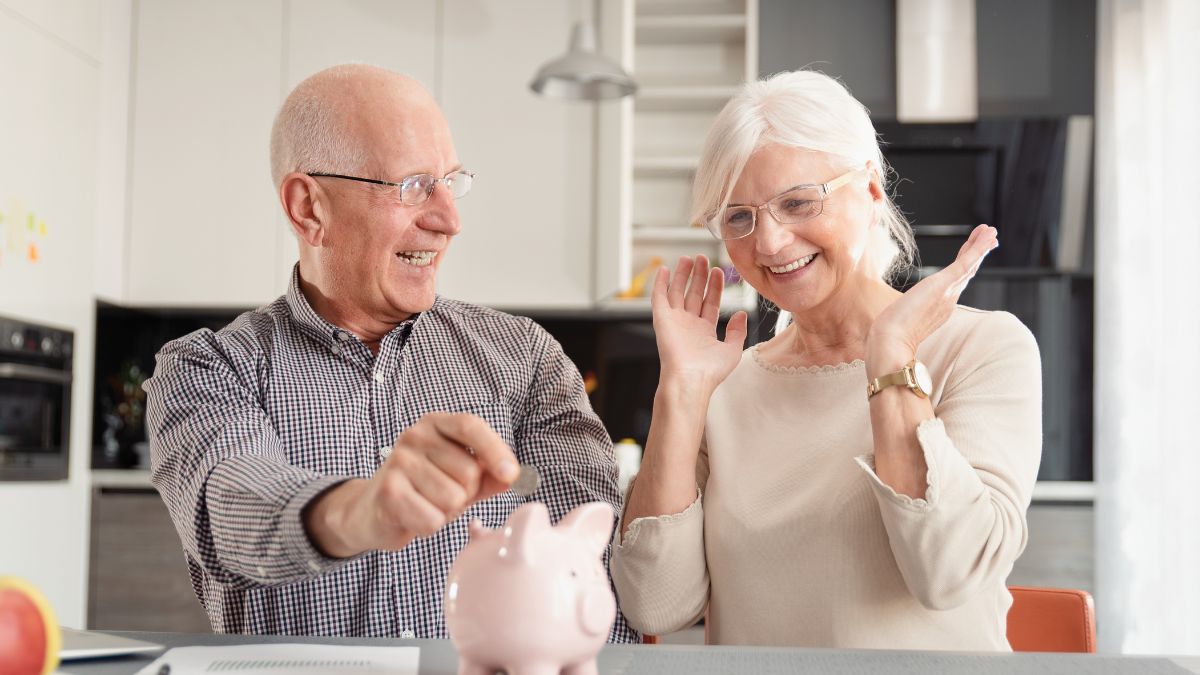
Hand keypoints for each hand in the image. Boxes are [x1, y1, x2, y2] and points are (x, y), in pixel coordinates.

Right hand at [305, 413, 519, 556]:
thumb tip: (513, 476)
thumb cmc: (423, 490)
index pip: (471, 426)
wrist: (372, 510)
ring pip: (453, 498)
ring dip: (446, 512)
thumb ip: (488, 475)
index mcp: (435, 424)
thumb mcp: (459, 478)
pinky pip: (433, 519)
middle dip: (466, 493)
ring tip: (427, 504)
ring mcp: (398, 462)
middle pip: (469, 471)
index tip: (511, 474)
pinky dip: (430, 525)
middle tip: (443, 495)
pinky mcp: (388, 492)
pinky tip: (414, 516)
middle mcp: (414, 436)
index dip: (495, 450)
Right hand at [651, 255, 748, 392]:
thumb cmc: (710, 371)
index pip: (710, 303)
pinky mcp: (662, 320)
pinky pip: (659, 297)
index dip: (714, 287)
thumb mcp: (732, 350)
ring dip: (682, 275)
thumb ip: (737, 331)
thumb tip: (742, 314)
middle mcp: (689, 325)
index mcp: (704, 332)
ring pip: (678, 292)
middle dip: (699, 276)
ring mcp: (675, 321)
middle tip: (703, 258)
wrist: (690, 379)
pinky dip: (660, 283)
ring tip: (689, 258)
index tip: (718, 271)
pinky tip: (664, 270)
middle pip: (694, 294)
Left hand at [867, 224, 997, 369]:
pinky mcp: (943, 285)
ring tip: (991, 230)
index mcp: (940, 307)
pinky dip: (977, 249)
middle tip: (990, 237)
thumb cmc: (890, 336)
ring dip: (981, 246)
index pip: (956, 281)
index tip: (973, 253)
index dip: (966, 266)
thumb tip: (894, 317)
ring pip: (970, 265)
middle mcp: (948, 300)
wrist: (890, 344)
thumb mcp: (901, 320)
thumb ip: (904, 316)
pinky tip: (986, 237)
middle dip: (978, 253)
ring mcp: (948, 293)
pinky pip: (965, 264)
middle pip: (968, 272)